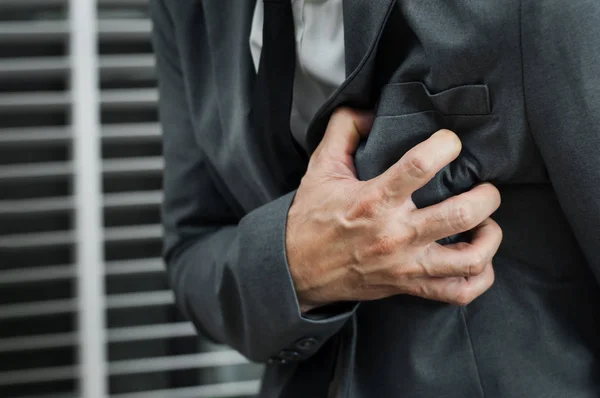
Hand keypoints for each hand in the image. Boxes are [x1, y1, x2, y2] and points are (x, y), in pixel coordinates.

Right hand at [286, 108, 501, 311]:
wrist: (297, 270)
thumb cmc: (312, 218)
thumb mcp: (321, 167)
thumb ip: (343, 129)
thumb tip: (371, 110)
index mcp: (374, 199)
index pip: (421, 166)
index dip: (446, 145)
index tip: (450, 142)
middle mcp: (395, 234)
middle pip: (462, 213)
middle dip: (486, 194)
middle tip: (482, 185)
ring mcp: (405, 264)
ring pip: (469, 258)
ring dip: (489, 237)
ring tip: (486, 222)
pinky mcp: (408, 286)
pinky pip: (458, 291)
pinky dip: (479, 277)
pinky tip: (478, 258)